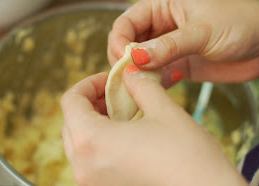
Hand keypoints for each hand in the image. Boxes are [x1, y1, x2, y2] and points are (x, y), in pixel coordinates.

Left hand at [61, 71, 247, 185]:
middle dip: (91, 102)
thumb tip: (129, 73)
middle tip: (116, 94)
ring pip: (79, 142)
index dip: (89, 83)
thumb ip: (140, 85)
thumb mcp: (164, 110)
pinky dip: (100, 142)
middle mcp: (84, 166)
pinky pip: (90, 160)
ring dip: (95, 122)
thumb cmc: (188, 156)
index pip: (71, 101)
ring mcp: (91, 183)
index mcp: (92, 141)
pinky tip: (125, 135)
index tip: (109, 80)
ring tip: (122, 113)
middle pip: (71, 121)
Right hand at [108, 0, 258, 86]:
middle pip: (129, 43)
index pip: (127, 22)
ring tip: (137, 87)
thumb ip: (168, 46)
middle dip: (125, 60)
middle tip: (126, 77)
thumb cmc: (241, 22)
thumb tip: (136, 58)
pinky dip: (151, 84)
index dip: (119, 40)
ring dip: (136, 75)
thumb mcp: (202, 30)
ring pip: (140, 61)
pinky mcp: (177, 65)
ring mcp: (168, 47)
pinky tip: (152, 90)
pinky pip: (156, 75)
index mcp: (163, 6)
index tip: (122, 59)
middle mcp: (161, 26)